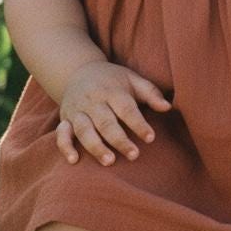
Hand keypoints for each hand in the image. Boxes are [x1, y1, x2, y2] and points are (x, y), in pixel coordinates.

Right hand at [56, 61, 172, 165]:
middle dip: (119, 139)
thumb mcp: (132, 79)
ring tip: (110, 161)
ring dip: (96, 146)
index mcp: (112, 90)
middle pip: (105, 121)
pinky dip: (65, 146)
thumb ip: (150, 93)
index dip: (138, 123)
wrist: (79, 70)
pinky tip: (74, 160)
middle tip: (134, 155)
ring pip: (84, 129)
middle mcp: (94, 101)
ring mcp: (77, 111)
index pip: (126, 108)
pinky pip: (61, 134)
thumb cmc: (112, 79)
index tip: (150, 138)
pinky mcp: (65, 119)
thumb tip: (168, 107)